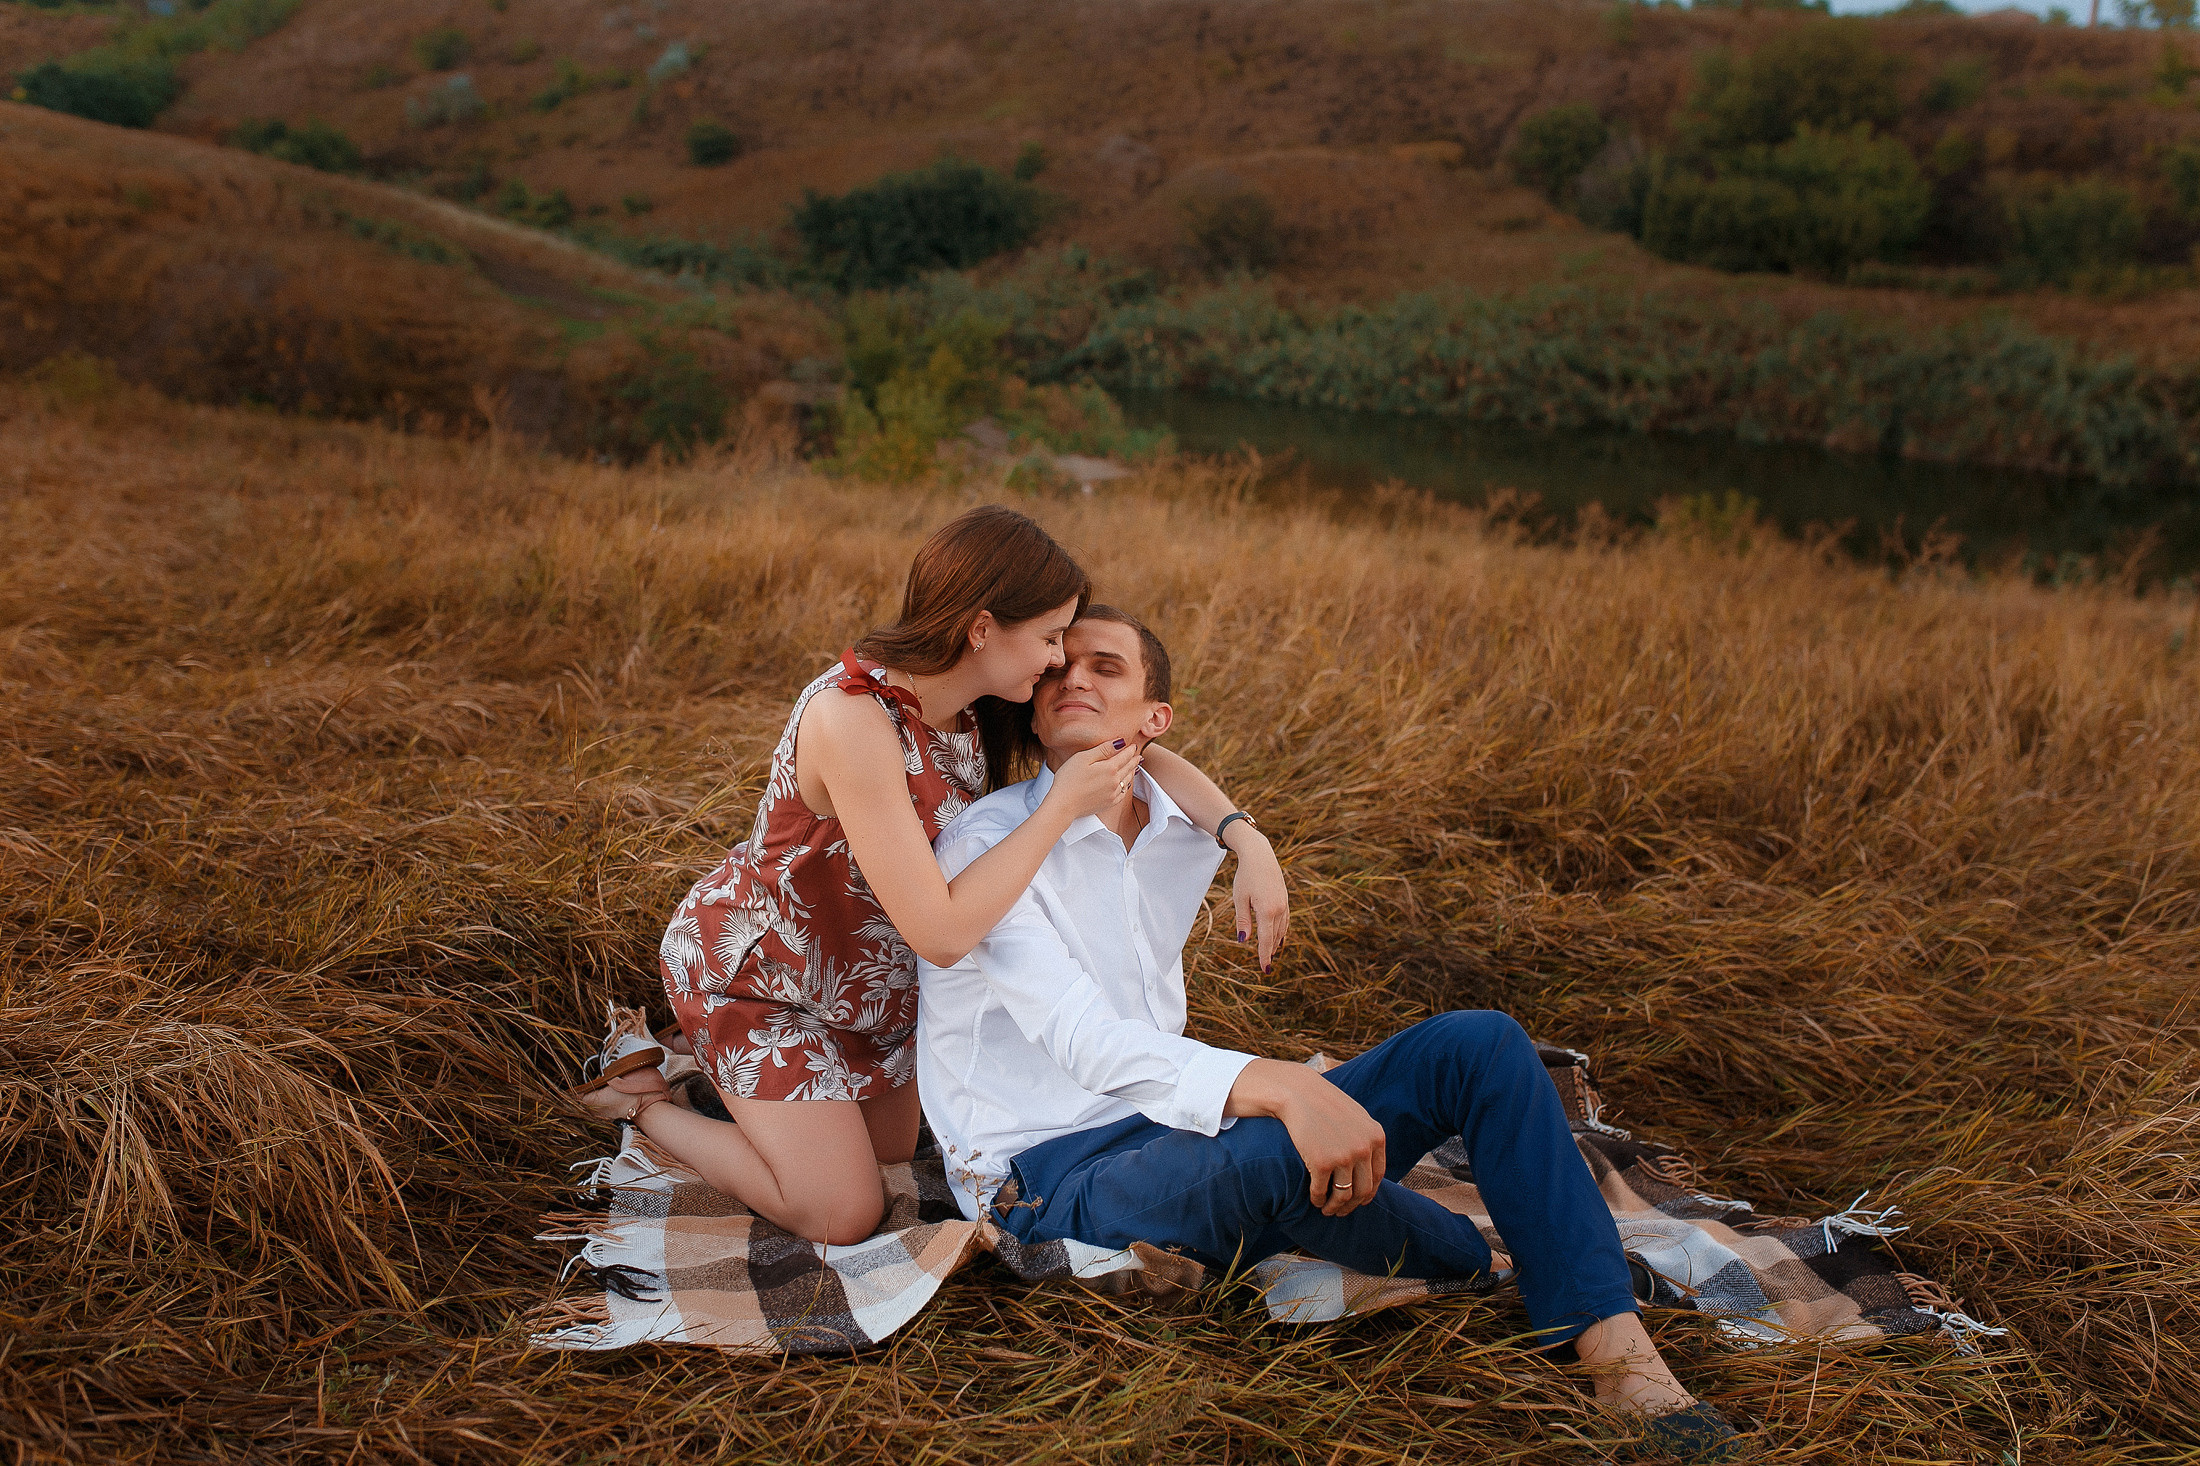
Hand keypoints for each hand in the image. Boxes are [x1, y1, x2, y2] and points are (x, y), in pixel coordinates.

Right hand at [1038, 740, 1142, 821]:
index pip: (1125, 756)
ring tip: (1135, 767)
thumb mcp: (1083, 758)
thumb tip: (1119, 742)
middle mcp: (1115, 781)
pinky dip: (1127, 786)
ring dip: (1132, 772)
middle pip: (1128, 768)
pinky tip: (1126, 784)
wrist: (1064, 804)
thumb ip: (1102, 749)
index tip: (1133, 746)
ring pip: (1128, 780)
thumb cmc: (1069, 779)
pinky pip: (1123, 793)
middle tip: (1137, 755)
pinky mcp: (1109, 803)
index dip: (1130, 750)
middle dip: (1133, 760)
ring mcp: (1113, 793)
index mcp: (1110, 768)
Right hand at [1225, 1059, 1385, 1217]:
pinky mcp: (1321, 1163)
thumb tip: (1370, 1168)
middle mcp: (1363, 1148)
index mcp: (1376, 1137)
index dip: (1367, 1193)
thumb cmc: (1325, 1104)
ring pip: (1344, 1195)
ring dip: (1335, 1207)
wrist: (1297, 1093)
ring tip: (1327, 1210)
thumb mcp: (1356, 1117)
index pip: (1377, 1176)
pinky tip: (1314, 1199)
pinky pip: (1321, 1191)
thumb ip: (1367, 1139)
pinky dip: (1318, 1199)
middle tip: (1341, 1211)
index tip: (1358, 1200)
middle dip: (1352, 1205)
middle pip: (1363, 1190)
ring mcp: (1343, 1156)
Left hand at [1227, 827, 1288, 971]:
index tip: (1264, 969)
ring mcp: (1284, 904)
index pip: (1266, 940)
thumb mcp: (1240, 898)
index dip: (1264, 955)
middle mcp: (1279, 909)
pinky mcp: (1285, 899)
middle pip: (1275, 937)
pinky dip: (1282, 931)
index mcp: (1267, 911)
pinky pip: (1285, 921)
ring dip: (1276, 943)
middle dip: (1270, 952)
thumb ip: (1243, 920)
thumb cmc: (1246, 876)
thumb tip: (1243, 940)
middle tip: (1266, 967)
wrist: (1260, 855)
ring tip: (1271, 955)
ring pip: (1281, 930)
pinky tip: (1279, 937)